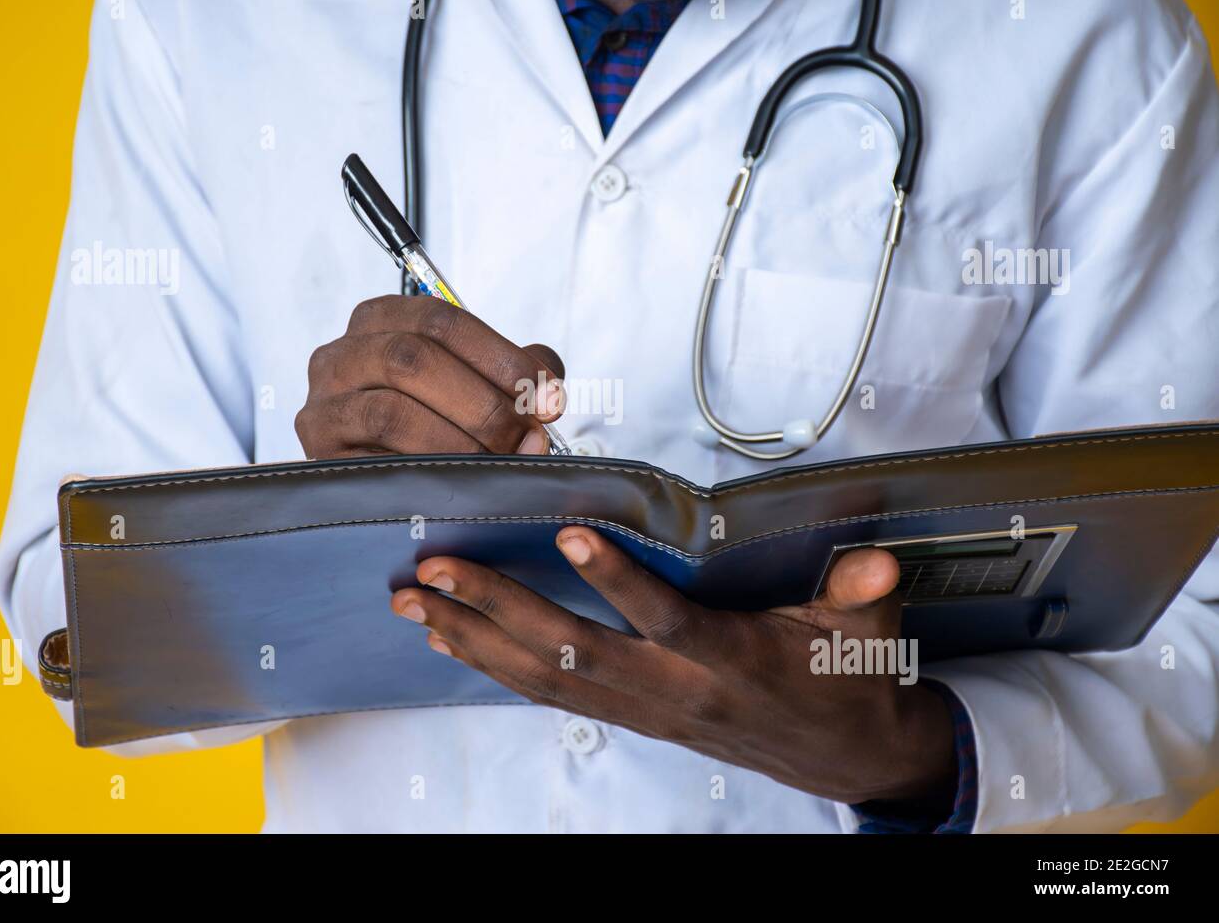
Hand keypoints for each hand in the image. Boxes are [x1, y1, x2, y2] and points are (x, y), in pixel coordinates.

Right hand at [296, 296, 563, 457]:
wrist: (382, 476)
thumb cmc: (432, 416)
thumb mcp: (473, 378)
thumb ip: (514, 372)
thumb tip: (546, 393)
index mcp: (379, 320)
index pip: (440, 321)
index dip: (501, 357)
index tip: (546, 395)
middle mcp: (340, 356)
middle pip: (412, 360)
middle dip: (482, 402)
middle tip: (527, 435)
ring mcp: (324, 408)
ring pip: (391, 412)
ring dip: (459, 440)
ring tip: (499, 461)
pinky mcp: (322, 460)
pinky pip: (375, 464)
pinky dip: (428, 473)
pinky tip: (464, 483)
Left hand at [390, 528, 956, 804]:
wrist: (843, 755)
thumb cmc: (847, 677)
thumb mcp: (867, 635)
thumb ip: (860, 595)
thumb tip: (873, 565)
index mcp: (732, 661)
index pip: (666, 620)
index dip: (616, 581)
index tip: (567, 532)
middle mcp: (675, 691)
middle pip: (573, 654)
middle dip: (497, 610)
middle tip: (437, 569)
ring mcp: (646, 709)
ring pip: (545, 680)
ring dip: (474, 638)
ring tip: (415, 600)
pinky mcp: (631, 715)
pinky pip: (549, 695)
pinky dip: (493, 666)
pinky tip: (449, 639)